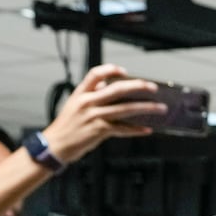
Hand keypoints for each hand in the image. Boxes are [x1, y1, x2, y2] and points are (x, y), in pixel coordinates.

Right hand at [39, 64, 160, 163]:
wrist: (55, 146)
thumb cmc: (68, 126)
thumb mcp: (75, 105)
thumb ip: (92, 95)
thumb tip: (110, 88)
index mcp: (81, 93)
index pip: (96, 74)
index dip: (111, 70)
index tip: (125, 72)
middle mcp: (88, 102)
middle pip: (117, 89)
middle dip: (139, 87)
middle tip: (154, 87)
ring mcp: (94, 116)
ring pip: (126, 109)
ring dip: (146, 108)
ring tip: (160, 108)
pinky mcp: (99, 131)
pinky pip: (123, 129)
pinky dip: (136, 129)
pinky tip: (147, 129)